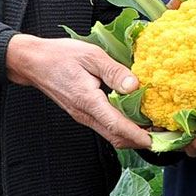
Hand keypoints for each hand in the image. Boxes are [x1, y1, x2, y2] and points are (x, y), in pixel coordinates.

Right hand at [6, 34, 152, 148]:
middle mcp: (85, 114)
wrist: (33, 62)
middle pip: (116, 137)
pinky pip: (105, 126)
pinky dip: (122, 127)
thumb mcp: (91, 56)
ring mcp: (83, 116)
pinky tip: (134, 117)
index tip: (156, 140)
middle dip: (140, 140)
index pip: (117, 126)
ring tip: (153, 127)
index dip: (138, 135)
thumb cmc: (60, 55)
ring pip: (111, 134)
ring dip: (132, 135)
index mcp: (88, 101)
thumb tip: (134, 86)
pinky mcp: (82, 113)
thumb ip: (114, 71)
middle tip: (163, 134)